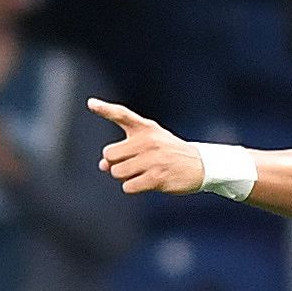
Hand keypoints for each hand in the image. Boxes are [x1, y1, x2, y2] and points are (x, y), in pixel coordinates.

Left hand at [88, 99, 215, 194]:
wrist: (201, 165)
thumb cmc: (169, 153)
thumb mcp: (150, 143)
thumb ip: (124, 150)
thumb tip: (102, 165)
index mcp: (146, 128)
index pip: (122, 114)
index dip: (105, 109)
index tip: (91, 103)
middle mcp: (148, 140)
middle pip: (109, 154)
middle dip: (115, 163)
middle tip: (133, 164)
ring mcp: (153, 159)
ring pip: (117, 172)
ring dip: (125, 177)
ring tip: (142, 173)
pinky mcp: (157, 177)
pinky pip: (128, 186)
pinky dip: (133, 187)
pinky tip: (147, 182)